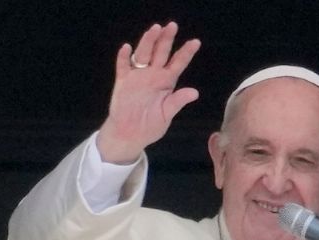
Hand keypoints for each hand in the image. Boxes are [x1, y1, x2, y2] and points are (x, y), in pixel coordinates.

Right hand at [97, 22, 200, 163]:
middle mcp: (153, 75)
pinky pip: (123, 66)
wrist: (130, 134)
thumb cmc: (151, 125)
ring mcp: (138, 76)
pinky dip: (124, 57)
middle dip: (166, 39)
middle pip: (160, 53)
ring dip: (148, 42)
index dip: (186, 53)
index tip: (196, 42)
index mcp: (167, 82)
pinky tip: (127, 48)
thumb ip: (178, 101)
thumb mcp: (167, 114)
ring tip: (154, 29)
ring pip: (143, 54)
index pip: (178, 64)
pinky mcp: (123, 82)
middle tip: (172, 25)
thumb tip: (194, 92)